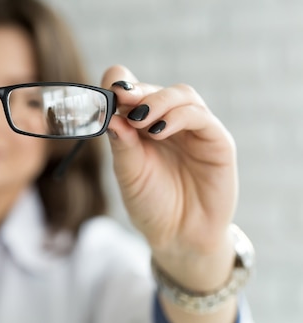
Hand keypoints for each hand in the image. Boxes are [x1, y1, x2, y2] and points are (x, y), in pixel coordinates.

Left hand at [101, 65, 236, 256]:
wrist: (179, 237)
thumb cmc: (151, 204)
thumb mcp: (128, 174)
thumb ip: (121, 144)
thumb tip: (109, 115)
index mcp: (143, 126)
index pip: (132, 92)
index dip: (119, 85)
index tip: (105, 91)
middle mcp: (169, 122)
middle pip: (156, 89)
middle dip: (136, 91)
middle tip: (120, 98)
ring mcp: (195, 130)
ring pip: (182, 95)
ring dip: (158, 100)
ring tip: (138, 119)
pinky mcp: (217, 142)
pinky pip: (201, 117)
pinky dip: (179, 116)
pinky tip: (159, 130)